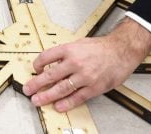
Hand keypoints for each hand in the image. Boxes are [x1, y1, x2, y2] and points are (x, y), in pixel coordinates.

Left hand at [22, 18, 150, 111]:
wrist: (122, 51)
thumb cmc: (101, 47)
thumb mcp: (79, 43)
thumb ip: (66, 53)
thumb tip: (53, 63)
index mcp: (69, 49)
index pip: (46, 57)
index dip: (37, 64)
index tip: (35, 70)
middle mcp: (75, 62)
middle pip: (51, 75)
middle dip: (37, 84)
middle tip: (28, 89)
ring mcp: (84, 76)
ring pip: (61, 88)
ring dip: (47, 96)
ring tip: (38, 100)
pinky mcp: (94, 87)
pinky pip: (77, 97)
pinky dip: (67, 103)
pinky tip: (58, 106)